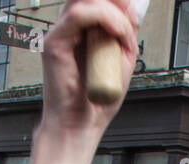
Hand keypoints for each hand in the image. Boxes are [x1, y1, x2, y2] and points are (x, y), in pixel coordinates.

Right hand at [40, 0, 139, 139]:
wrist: (79, 126)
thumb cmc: (96, 101)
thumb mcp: (120, 61)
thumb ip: (124, 35)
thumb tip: (133, 13)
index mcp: (81, 31)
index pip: (96, 0)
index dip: (117, 1)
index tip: (134, 14)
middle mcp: (68, 28)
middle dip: (116, 1)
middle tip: (131, 17)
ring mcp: (59, 33)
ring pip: (85, 0)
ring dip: (113, 12)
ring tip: (125, 34)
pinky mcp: (54, 42)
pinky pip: (79, 15)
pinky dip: (104, 19)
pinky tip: (117, 34)